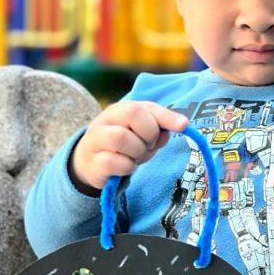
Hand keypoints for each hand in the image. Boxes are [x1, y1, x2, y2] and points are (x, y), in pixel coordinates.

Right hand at [71, 101, 188, 189]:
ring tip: (136, 156)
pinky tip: (127, 166)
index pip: (144, 107)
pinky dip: (128, 167)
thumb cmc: (123, 144)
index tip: (182, 126)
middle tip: (147, 145)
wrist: (91, 162)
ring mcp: (96, 140)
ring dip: (138, 151)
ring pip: (122, 138)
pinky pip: (116, 162)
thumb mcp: (142, 131)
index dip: (165, 116)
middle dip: (149, 134)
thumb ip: (160, 125)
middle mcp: (105, 120)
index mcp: (120, 109)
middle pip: (134, 115)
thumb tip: (180, 125)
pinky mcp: (94, 162)